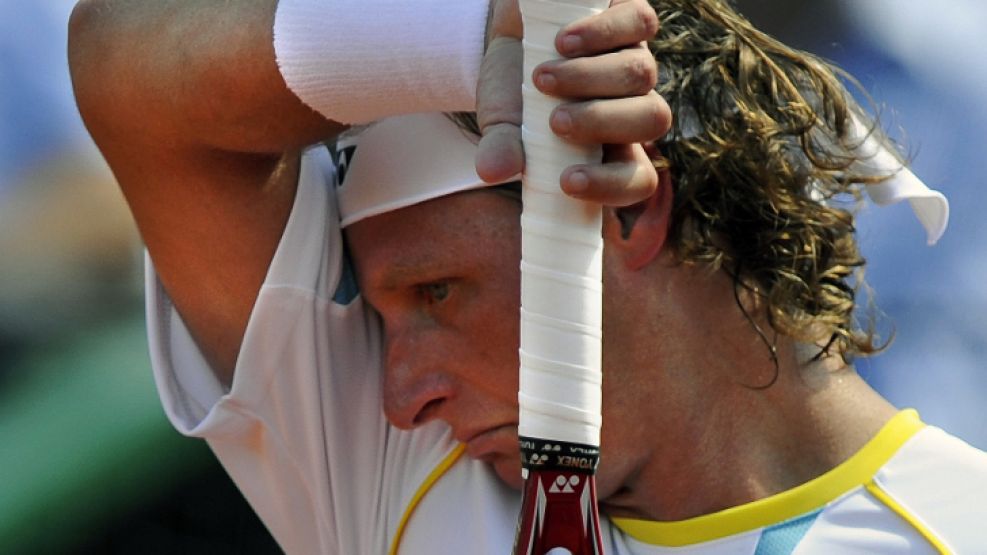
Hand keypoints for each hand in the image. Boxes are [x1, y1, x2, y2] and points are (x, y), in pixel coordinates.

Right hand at [476, 0, 670, 206]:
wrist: (509, 28)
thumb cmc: (511, 84)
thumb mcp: (500, 119)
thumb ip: (501, 148)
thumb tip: (493, 172)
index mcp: (610, 145)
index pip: (637, 179)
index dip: (614, 185)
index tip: (566, 181)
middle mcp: (631, 104)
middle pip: (653, 119)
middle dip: (603, 122)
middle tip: (554, 121)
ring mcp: (635, 58)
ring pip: (640, 74)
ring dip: (588, 78)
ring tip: (540, 78)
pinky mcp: (631, 16)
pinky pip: (640, 24)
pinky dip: (602, 33)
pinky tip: (562, 41)